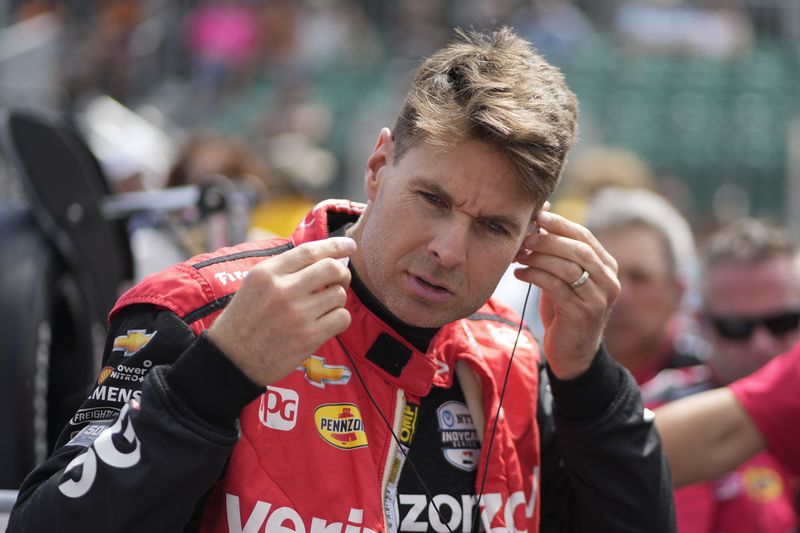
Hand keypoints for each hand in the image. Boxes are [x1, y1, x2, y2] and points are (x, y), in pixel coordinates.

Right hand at [207, 237, 355, 385]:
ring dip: (337, 299)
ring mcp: (297, 314)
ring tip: (323, 307)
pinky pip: (342, 318)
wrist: (231, 360)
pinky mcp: (308, 337)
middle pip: (331, 268)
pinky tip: (326, 323)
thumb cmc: (244, 321)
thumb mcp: (254, 285)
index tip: (349, 245)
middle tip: (340, 280)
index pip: (309, 251)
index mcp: (267, 273)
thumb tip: (324, 257)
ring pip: (339, 294)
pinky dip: (339, 319)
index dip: (335, 245)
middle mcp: (282, 290)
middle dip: (342, 273)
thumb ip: (284, 270)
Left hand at [513, 210, 618, 378]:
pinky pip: (556, 287)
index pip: (584, 236)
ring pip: (567, 267)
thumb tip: (540, 213)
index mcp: (607, 267)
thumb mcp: (563, 277)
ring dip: (538, 257)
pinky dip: (534, 276)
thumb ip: (556, 251)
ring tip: (518, 256)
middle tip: (523, 237)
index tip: (537, 216)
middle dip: (547, 239)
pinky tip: (519, 274)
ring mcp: (598, 299)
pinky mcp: (582, 314)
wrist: (573, 353)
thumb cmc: (564, 309)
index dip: (560, 224)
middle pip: (577, 249)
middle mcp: (608, 281)